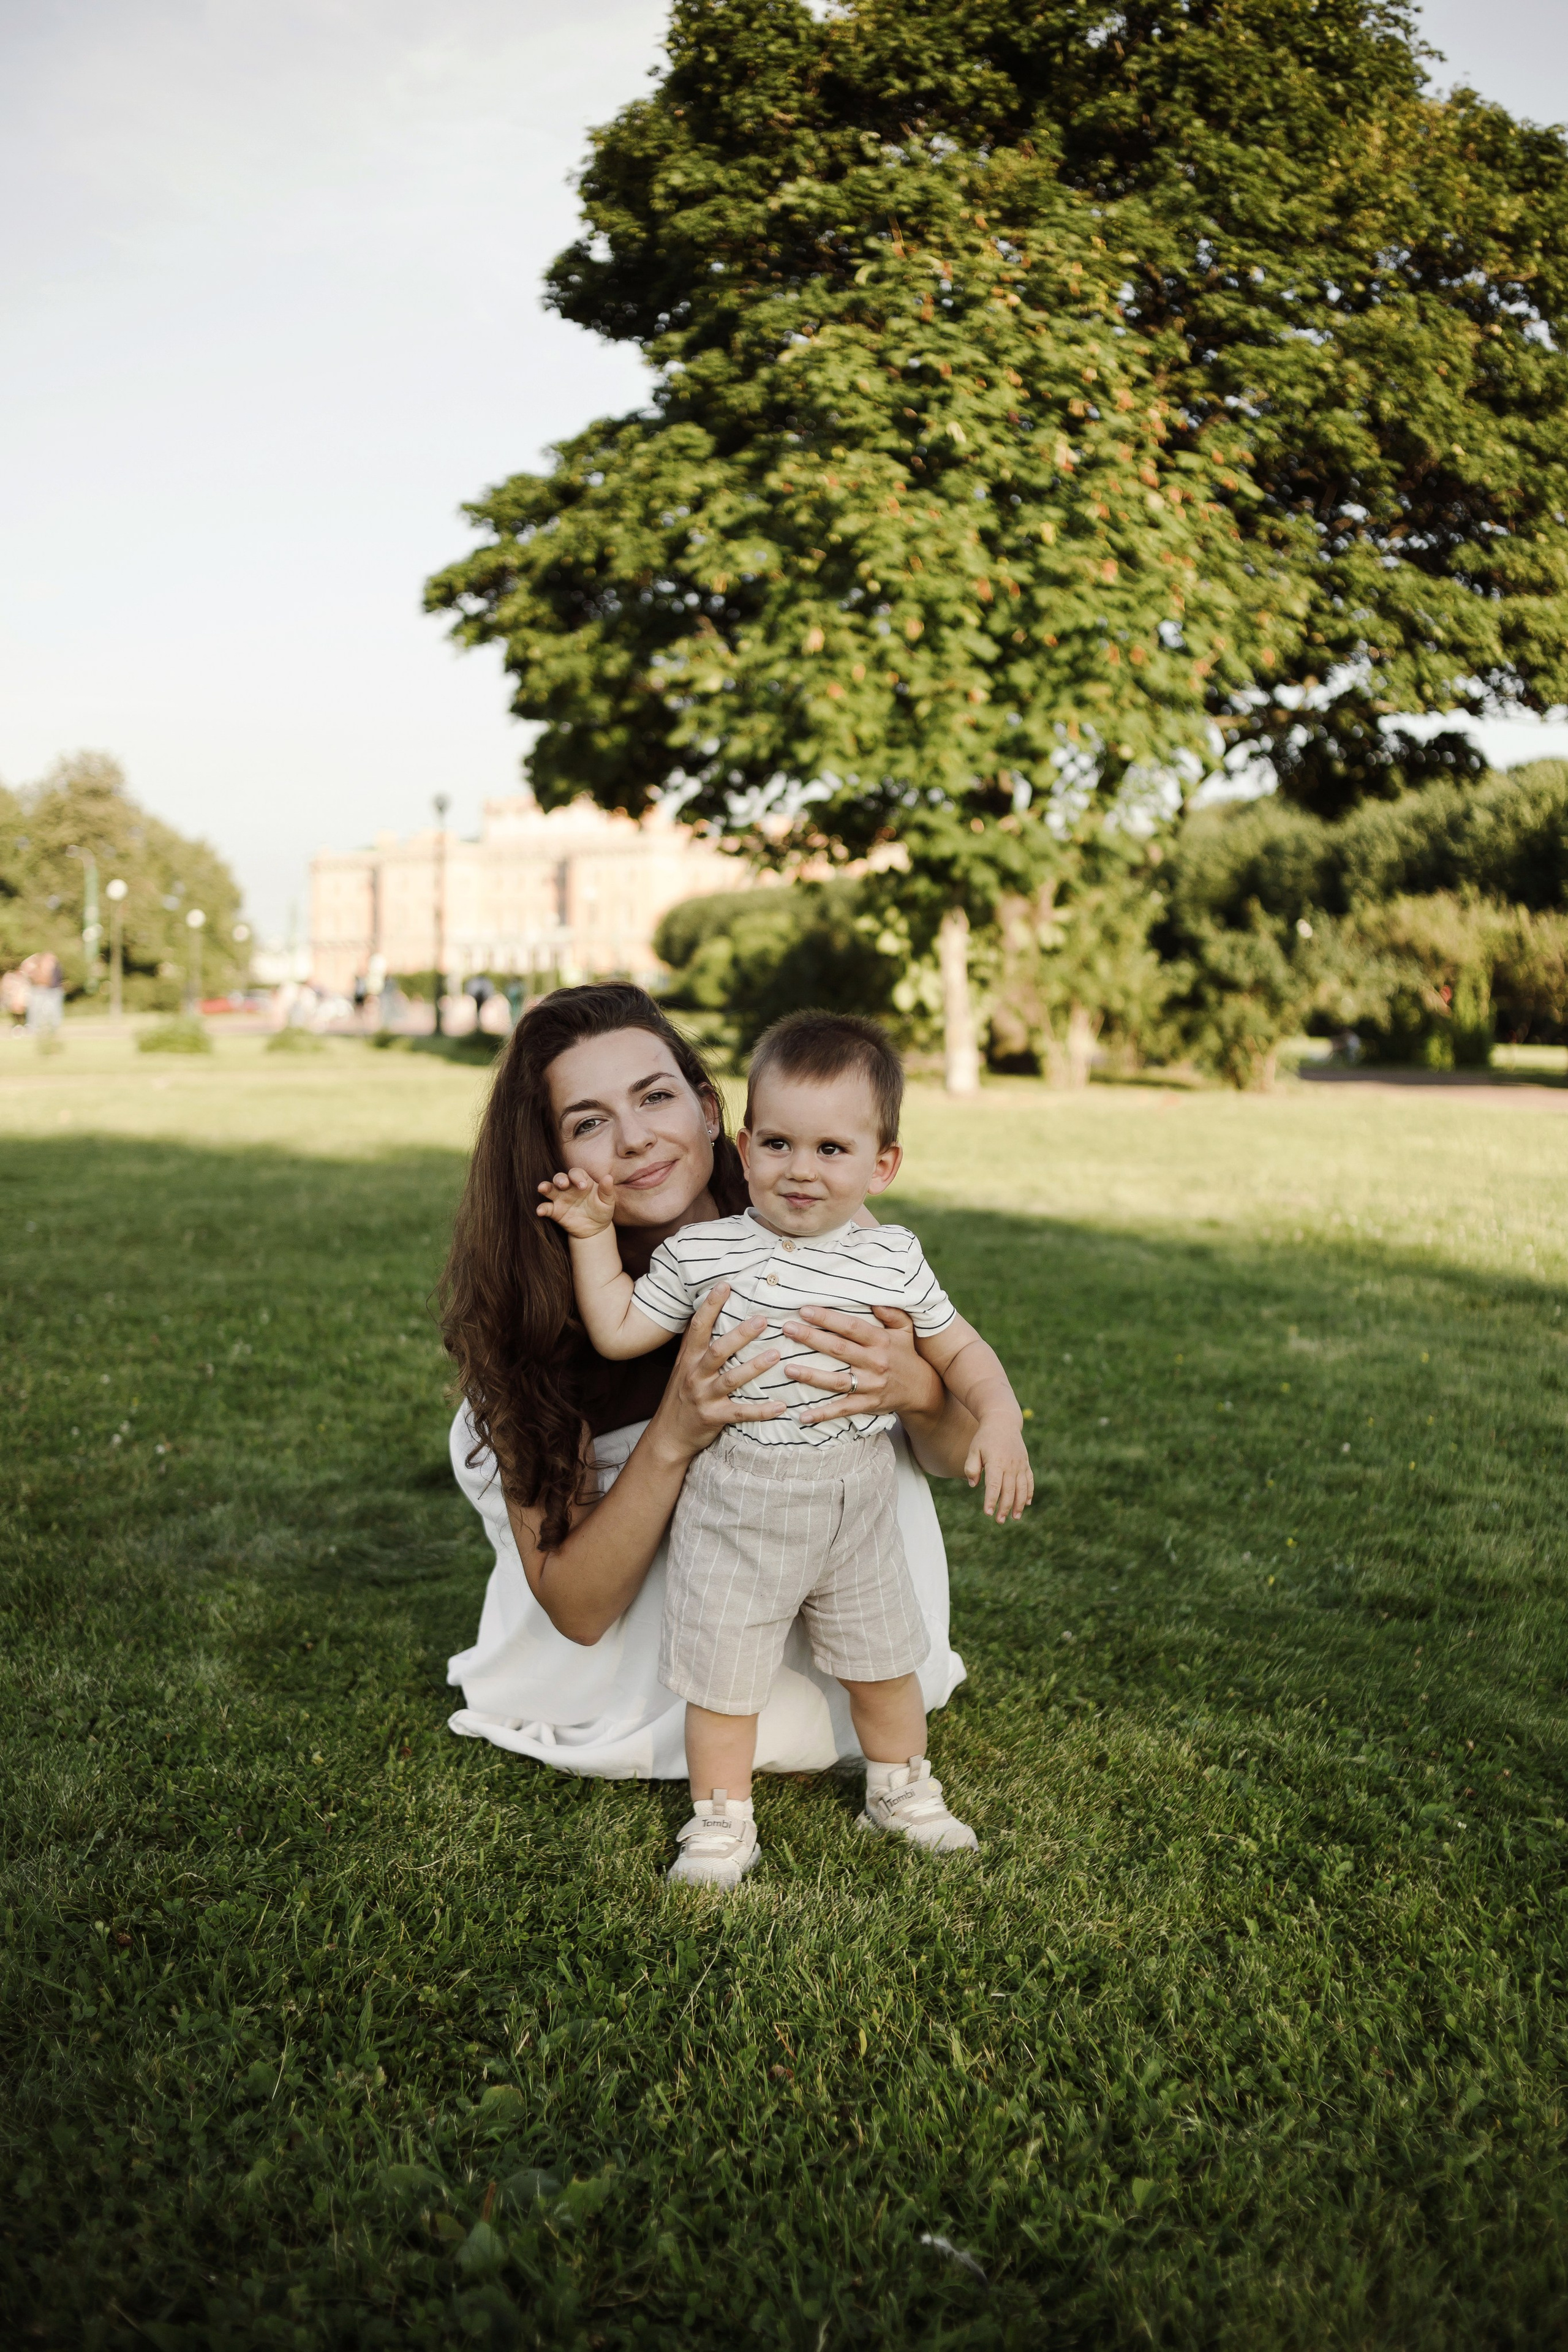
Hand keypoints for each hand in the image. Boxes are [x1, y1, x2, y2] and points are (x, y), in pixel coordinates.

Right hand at [536, 1167, 615, 1238]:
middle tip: (564, 1184)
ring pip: (549, 1189)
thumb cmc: (602, 1210)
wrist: (595, 1229)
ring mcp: (560, 1199)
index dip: (578, 1177)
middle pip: (560, 1177)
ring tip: (542, 1188)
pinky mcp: (555, 1211)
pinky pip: (546, 1207)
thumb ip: (606, 1190)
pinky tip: (540, 1211)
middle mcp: (569, 1188)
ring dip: (545, 1187)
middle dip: (560, 1179)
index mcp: (582, 1181)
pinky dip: (542, 1208)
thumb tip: (609, 1177)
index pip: (576, 1173)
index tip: (583, 1187)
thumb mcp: (607, 1201)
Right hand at [652, 1283, 785, 1460]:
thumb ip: (696, 1343)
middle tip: (763, 1319)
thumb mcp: (683, 1367)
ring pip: (731, 1379)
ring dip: (755, 1367)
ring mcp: (704, 1397)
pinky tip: (781, 1405)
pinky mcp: (714, 1417)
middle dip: (740, 1334)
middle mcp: (695, 1375)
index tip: (726, 1285)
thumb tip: (708, 1312)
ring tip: (777, 1354)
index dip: (710, 1305)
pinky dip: (762, 1410)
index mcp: (689, 1359)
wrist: (668, 1436)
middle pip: (718, 1350)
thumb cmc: (681, 1396)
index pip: (698, 1327)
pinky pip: (741, 1413)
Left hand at [787, 1305, 943, 1424]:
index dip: (827, 1318)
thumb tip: (874, 1299)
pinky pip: (842, 1409)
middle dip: (811, 1338)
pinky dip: (823, 1414)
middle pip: (838, 1349)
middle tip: (787, 1329)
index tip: (804, 1310)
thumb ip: (891, 1312)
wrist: (922, 1389)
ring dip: (811, 1375)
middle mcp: (874, 1362)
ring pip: (836, 1380)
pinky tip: (803, 1416)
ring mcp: (870, 1385)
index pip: (851, 1327)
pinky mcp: (866, 1404)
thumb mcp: (905, 1329)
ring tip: (787, 1368)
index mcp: (880, 1341)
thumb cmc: (906, 1354)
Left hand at [965, 1415, 1033, 1522]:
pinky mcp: (1025, 1463)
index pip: (994, 1486)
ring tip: (1015, 1517)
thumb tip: (973, 1484)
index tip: (987, 1513)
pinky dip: (1029, 1492)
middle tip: (1000, 1521)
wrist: (1003, 1421)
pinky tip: (1027, 1503)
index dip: (991, 1500)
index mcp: (996, 1462)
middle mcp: (1010, 1465)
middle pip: (1009, 1490)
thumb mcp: (973, 1449)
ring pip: (1022, 1488)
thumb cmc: (984, 1437)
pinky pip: (1029, 1480)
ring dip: (1019, 1504)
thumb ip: (971, 1467)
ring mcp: (1020, 1464)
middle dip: (1004, 1507)